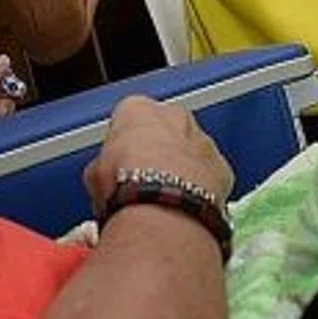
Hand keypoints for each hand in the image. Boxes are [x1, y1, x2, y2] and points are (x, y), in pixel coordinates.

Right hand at [83, 96, 233, 217]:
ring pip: (191, 152)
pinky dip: (202, 190)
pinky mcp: (222, 167)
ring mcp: (202, 140)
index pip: (127, 121)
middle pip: (164, 131)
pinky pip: (210, 176)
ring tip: (165, 200)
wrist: (162, 209)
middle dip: (157, 153)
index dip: (122, 148)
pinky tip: (187, 208)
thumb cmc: (125, 186)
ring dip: (181, 170)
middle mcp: (174, 116)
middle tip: (143, 183)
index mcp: (137, 109)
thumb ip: (103, 167)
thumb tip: (104, 181)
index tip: (118, 169)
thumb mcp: (95, 175)